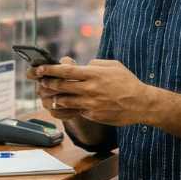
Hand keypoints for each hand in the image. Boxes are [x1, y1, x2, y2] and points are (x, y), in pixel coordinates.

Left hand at [35, 59, 151, 126]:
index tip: (39, 68)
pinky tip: (60, 105)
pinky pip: (74, 111)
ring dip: (53, 97)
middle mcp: (90, 89)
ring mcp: (90, 103)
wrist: (141, 104)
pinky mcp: (93, 115)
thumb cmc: (127, 82)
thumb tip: (82, 66)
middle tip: (40, 81)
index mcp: (94, 74)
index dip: (50, 70)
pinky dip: (65, 108)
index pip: (66, 71)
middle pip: (61, 86)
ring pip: (64, 101)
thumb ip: (95, 64)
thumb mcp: (113, 65)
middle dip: (47, 83)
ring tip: (47, 93)